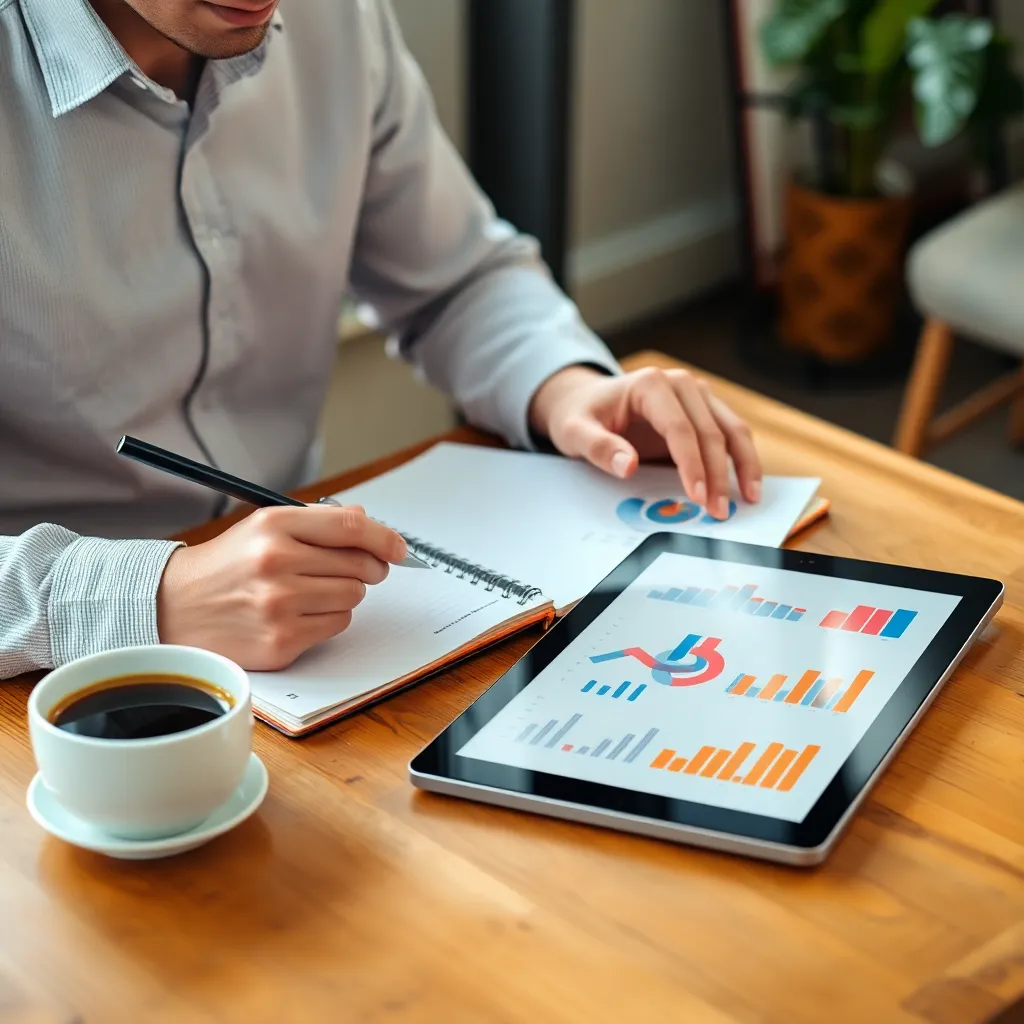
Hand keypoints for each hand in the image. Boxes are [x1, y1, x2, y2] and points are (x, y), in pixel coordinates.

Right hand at [157, 505, 407, 670]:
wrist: (175, 606)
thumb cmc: (228, 564)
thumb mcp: (264, 527)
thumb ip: (318, 521)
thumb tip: (367, 522)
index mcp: (274, 527)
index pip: (351, 527)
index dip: (384, 537)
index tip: (398, 548)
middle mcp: (276, 564)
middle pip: (360, 565)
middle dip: (365, 567)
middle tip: (353, 569)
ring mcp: (279, 606)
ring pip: (353, 597)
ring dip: (344, 594)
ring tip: (312, 590)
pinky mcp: (281, 642)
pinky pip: (337, 625)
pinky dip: (328, 619)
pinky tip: (300, 612)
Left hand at [528, 366, 761, 519]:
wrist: (586, 400)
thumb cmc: (581, 415)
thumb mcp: (575, 432)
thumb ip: (598, 448)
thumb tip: (627, 466)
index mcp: (650, 384)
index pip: (680, 428)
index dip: (691, 464)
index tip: (697, 496)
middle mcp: (681, 384)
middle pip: (710, 431)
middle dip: (718, 475)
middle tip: (719, 512)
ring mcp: (697, 395)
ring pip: (732, 429)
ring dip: (743, 465)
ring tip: (749, 498)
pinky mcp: (704, 410)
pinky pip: (731, 434)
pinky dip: (742, 459)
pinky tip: (746, 486)